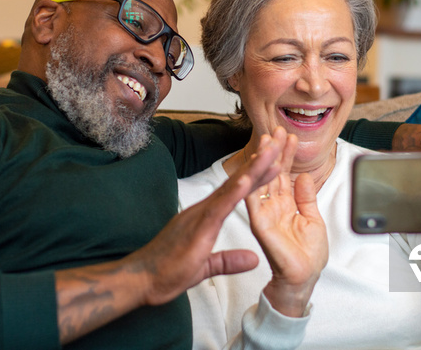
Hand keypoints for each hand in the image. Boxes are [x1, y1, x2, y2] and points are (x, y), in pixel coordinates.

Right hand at [55, 127, 289, 343]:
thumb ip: (228, 261)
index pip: (237, 191)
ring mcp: (200, 215)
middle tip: (279, 141)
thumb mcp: (206, 267)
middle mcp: (205, 210)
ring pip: (232, 187)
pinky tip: (247, 179)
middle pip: (238, 182)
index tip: (275, 160)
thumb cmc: (167, 271)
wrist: (141, 280)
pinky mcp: (198, 227)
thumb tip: (253, 258)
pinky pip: (219, 207)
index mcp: (208, 216)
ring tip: (272, 150)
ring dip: (253, 168)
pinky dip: (234, 192)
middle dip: (260, 161)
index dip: (257, 175)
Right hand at [245, 133, 328, 316]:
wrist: (304, 278)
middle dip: (275, 151)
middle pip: (272, 173)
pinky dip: (253, 183)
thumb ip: (306, 198)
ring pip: (261, 181)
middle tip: (277, 130)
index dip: (287, 155)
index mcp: (286, 204)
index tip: (290, 137)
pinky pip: (254, 201)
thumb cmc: (308, 255)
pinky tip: (254, 166)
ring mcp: (264, 213)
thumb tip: (304, 177)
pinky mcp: (259, 224)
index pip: (285, 174)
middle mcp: (273, 206)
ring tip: (266, 140)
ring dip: (262, 161)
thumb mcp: (313, 220)